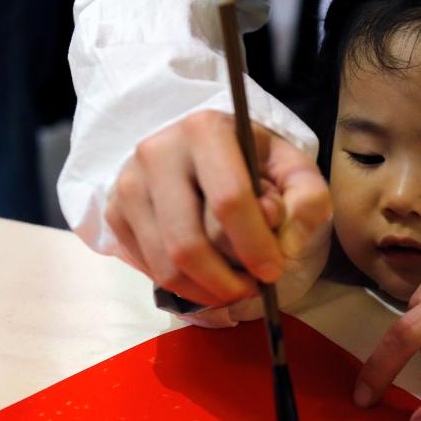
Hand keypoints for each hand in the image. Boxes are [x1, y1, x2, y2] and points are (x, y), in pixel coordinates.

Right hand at [104, 110, 330, 305]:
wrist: (203, 150)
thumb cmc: (253, 161)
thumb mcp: (292, 168)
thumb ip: (305, 198)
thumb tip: (282, 237)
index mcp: (205, 130)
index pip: (228, 200)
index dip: (254, 246)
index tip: (273, 271)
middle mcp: (157, 152)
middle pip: (190, 243)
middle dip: (228, 280)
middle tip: (255, 288)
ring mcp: (129, 183)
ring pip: (166, 265)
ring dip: (208, 290)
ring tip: (235, 286)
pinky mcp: (115, 211)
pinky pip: (149, 269)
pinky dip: (185, 286)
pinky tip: (208, 275)